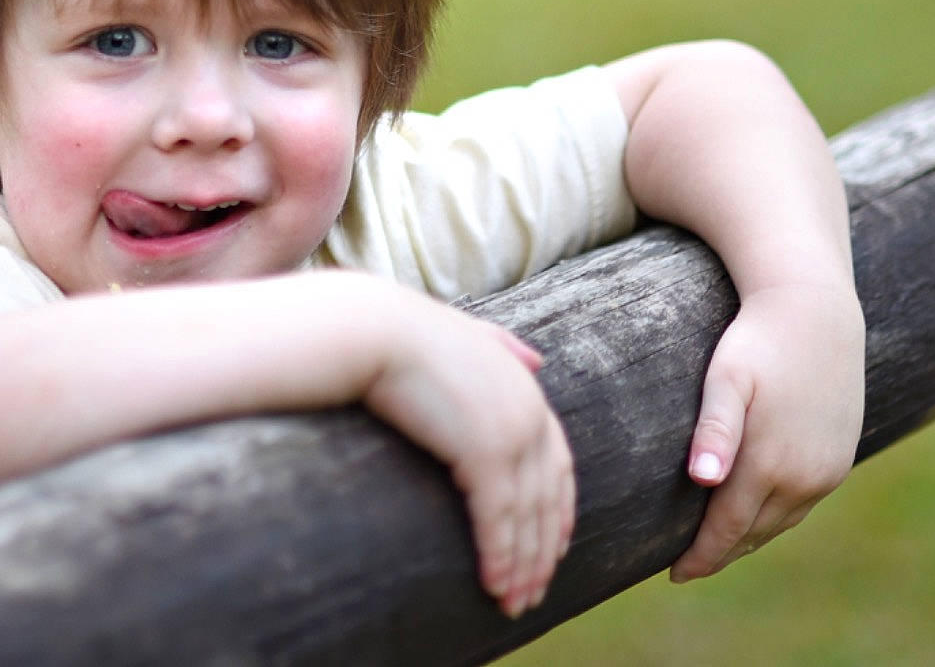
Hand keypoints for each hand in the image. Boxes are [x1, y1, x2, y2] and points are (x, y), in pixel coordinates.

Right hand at [364, 299, 575, 617]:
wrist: (375, 332)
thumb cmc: (405, 333)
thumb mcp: (466, 336)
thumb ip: (501, 347)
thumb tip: (537, 360)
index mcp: (527, 390)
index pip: (558, 463)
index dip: (559, 508)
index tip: (556, 545)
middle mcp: (529, 413)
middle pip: (548, 499)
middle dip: (542, 551)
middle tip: (533, 592)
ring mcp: (512, 433)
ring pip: (527, 516)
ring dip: (522, 566)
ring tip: (514, 602)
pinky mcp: (484, 452)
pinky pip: (498, 517)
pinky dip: (500, 555)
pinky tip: (495, 583)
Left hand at [670, 281, 864, 581]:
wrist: (815, 312)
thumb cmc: (757, 341)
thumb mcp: (725, 380)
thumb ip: (713, 430)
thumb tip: (703, 480)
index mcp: (770, 464)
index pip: (728, 529)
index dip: (700, 556)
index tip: (674, 575)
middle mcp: (805, 477)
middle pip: (754, 533)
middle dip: (721, 552)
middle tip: (687, 566)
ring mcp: (828, 471)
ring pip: (780, 522)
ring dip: (749, 537)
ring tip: (717, 545)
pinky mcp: (840, 459)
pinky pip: (802, 503)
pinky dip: (776, 516)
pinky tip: (756, 512)